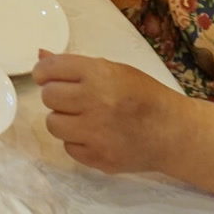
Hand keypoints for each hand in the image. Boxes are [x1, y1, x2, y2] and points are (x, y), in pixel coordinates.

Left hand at [30, 51, 188, 174]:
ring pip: (53, 124)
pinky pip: (68, 147)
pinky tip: (95, 135)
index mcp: (99, 74)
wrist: (173, 132)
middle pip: (48, 97)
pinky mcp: (98, 158)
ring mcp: (96, 133)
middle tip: (72, 99)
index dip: (43, 72)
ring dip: (63, 119)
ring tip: (83, 117)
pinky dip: (77, 141)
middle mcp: (94, 102)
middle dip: (56, 96)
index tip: (46, 76)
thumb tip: (40, 54)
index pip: (50, 68)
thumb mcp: (114, 70)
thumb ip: (75, 65)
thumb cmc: (144, 94)